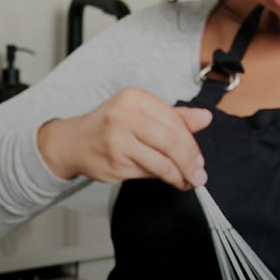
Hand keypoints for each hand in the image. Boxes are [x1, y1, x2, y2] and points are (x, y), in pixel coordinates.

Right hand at [36, 87, 211, 188]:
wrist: (74, 142)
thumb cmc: (111, 126)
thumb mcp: (141, 113)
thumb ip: (174, 116)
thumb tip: (205, 118)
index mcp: (134, 98)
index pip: (174, 121)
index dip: (191, 143)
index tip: (199, 158)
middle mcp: (124, 116)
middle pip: (170, 142)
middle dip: (189, 162)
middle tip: (199, 175)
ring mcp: (117, 140)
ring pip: (160, 161)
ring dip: (179, 175)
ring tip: (188, 181)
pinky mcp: (114, 162)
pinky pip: (147, 173)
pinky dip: (162, 179)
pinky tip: (171, 180)